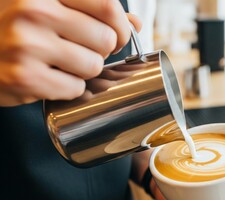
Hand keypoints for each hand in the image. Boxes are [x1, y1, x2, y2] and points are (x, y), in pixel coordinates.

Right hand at [0, 0, 140, 105]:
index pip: (107, 6)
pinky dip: (67, 87)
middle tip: (80, 49)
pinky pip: (75, 89)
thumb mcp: (47, 5)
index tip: (119, 34)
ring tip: (60, 62)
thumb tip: (134, 23)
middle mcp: (34, 12)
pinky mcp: (25, 78)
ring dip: (84, 70)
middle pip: (106, 40)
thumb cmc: (10, 25)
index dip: (121, 25)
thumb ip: (91, 9)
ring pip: (94, 66)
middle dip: (100, 50)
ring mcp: (27, 46)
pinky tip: (47, 76)